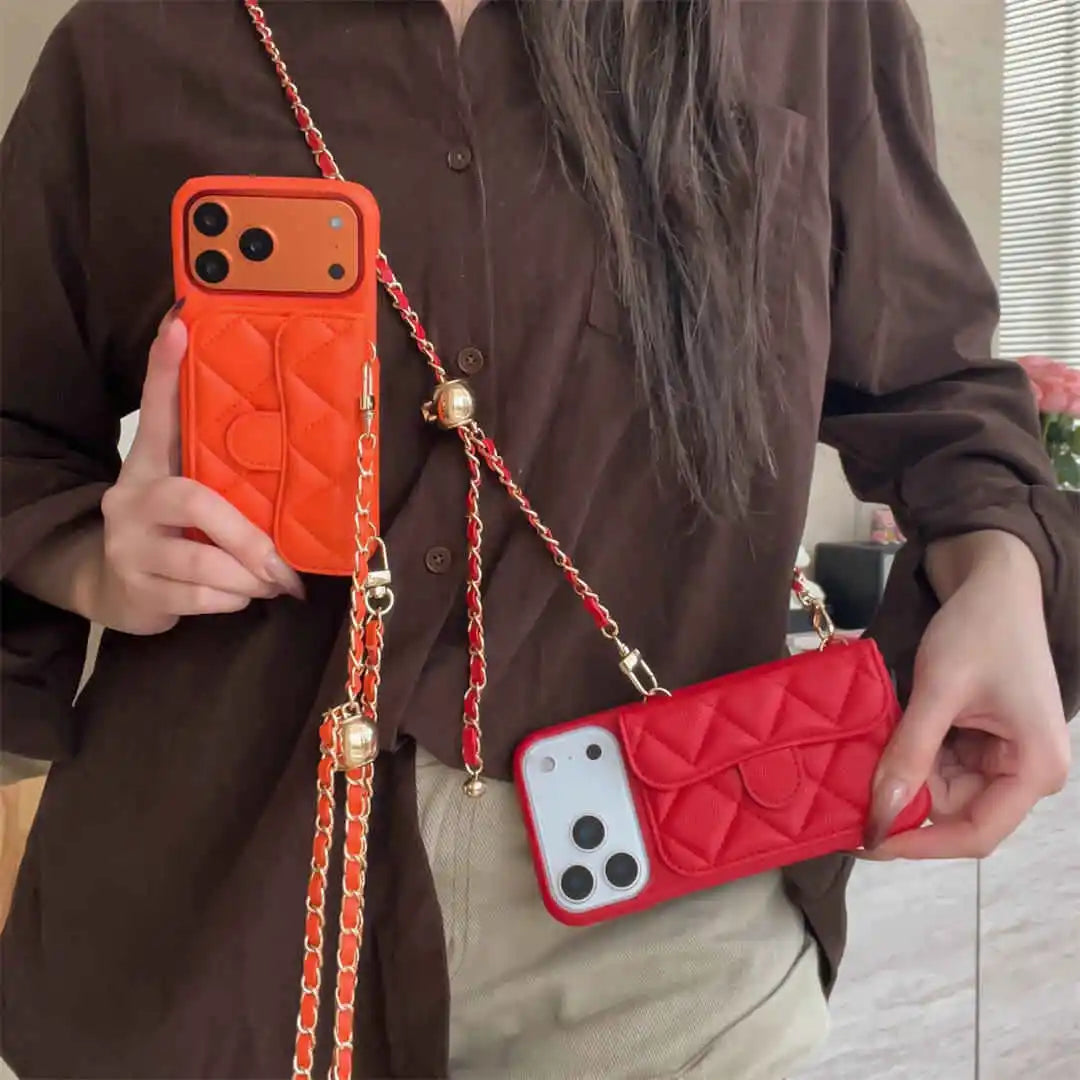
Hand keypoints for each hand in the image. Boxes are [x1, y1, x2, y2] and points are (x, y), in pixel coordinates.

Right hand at [92, 303, 303, 634]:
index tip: (182, 324)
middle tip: (284, 563)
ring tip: (273, 582)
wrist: (116, 590)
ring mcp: (129, 545)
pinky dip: (232, 599)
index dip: (165, 368)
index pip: (155, 407)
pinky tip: (243, 596)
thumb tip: (276, 429)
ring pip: (202, 560)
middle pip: (194, 500)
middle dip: (249, 538)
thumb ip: (217, 464)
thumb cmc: (170, 531)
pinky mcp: (137, 589)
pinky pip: (199, 596)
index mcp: (148, 463)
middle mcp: (130, 497)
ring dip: (249, 577)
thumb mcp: (185, 489)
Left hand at [863, 532, 1069, 858]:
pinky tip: (877, 741)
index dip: (918, 843)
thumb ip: (911, 752)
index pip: (974, 833)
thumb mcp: (941, 689)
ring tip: (856, 760)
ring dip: (900, 775)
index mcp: (1035, 768)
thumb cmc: (979, 629)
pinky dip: (907, 756)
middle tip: (843, 792)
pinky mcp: (981, 742)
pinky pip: (938, 765)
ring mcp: (1002, 758)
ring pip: (940, 790)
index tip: (866, 841)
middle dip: (902, 799)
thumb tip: (881, 813)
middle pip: (954, 812)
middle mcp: (1025, 772)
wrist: (993, 584)